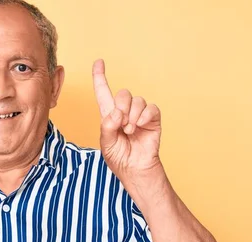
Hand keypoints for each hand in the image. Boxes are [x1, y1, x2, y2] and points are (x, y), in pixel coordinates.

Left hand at [92, 59, 162, 180]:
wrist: (134, 169)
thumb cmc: (119, 157)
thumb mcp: (106, 144)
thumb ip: (107, 127)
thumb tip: (116, 112)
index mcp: (109, 115)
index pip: (103, 92)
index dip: (100, 76)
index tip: (98, 62)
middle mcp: (124, 111)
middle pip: (122, 93)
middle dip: (121, 107)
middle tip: (121, 125)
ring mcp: (139, 114)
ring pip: (137, 100)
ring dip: (132, 115)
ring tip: (129, 131)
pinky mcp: (152, 119)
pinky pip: (150, 108)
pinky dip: (144, 116)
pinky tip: (140, 125)